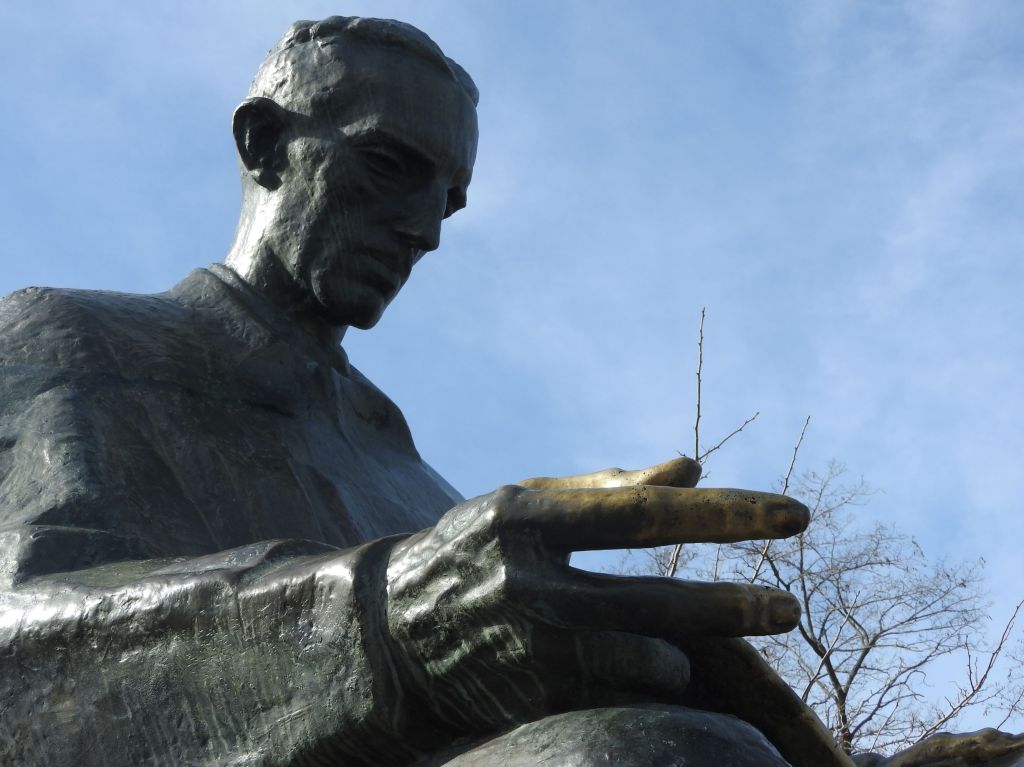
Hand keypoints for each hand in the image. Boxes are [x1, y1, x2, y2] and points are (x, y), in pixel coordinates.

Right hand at [383, 457, 807, 735]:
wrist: (386, 630)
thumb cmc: (475, 549)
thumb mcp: (527, 505)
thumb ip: (607, 487)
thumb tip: (691, 466)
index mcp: (527, 515)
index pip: (646, 513)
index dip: (726, 515)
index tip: (796, 516)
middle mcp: (524, 580)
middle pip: (656, 598)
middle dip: (735, 607)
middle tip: (791, 609)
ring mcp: (523, 645)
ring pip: (644, 658)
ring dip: (678, 651)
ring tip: (680, 643)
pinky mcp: (524, 697)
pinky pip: (617, 693)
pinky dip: (644, 677)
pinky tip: (642, 667)